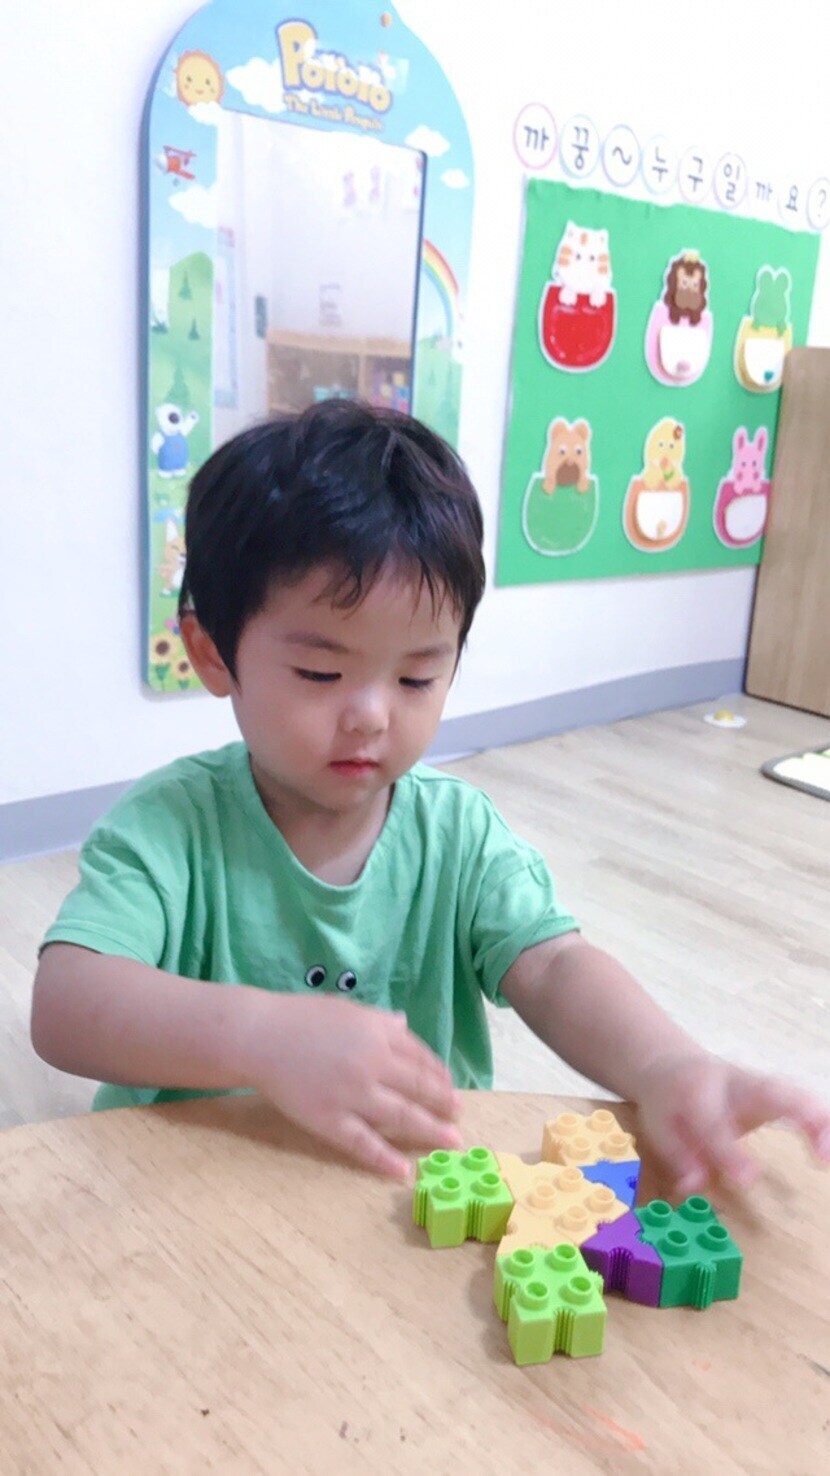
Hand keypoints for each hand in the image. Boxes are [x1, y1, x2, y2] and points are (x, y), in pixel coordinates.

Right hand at [244, 994, 461, 1179]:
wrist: (259, 1036)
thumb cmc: (301, 1019)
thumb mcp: (347, 1009)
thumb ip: (379, 1020)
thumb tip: (405, 1024)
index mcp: (379, 1033)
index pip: (420, 1058)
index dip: (439, 1075)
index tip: (450, 1088)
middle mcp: (373, 1063)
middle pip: (418, 1088)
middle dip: (443, 1103)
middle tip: (460, 1116)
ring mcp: (352, 1095)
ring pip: (401, 1116)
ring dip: (430, 1130)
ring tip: (450, 1142)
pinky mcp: (330, 1121)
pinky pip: (363, 1144)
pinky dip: (384, 1159)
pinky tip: (403, 1170)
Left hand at [635, 1050, 829, 1195]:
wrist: (671, 1064)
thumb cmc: (667, 1101)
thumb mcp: (658, 1126)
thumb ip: (678, 1157)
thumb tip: (694, 1187)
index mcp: (698, 1089)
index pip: (715, 1121)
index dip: (729, 1151)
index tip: (747, 1180)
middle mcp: (733, 1080)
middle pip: (767, 1090)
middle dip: (795, 1115)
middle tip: (821, 1153)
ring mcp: (757, 1083)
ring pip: (792, 1093)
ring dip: (819, 1121)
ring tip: (829, 1154)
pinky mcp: (772, 1093)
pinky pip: (801, 1102)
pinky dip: (820, 1123)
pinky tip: (828, 1151)